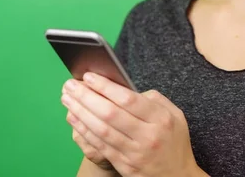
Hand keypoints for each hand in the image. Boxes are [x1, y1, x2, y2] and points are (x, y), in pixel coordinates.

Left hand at [61, 73, 202, 176]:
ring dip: (81, 112)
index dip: (106, 87)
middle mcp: (148, 135)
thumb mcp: (175, 115)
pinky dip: (84, 130)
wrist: (177, 176)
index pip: (128, 99)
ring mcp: (134, 152)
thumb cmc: (173, 141)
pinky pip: (100, 145)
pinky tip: (74, 118)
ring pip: (102, 130)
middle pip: (111, 113)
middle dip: (87, 97)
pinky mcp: (124, 165)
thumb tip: (125, 90)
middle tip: (70, 85)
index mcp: (161, 119)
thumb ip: (154, 100)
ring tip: (67, 99)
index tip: (89, 77)